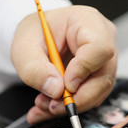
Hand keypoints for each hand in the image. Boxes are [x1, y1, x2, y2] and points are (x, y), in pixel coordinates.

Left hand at [11, 6, 117, 123]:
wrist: (38, 37)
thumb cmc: (35, 33)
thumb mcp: (23, 47)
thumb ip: (35, 69)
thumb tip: (56, 90)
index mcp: (88, 22)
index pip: (100, 48)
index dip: (84, 69)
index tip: (65, 84)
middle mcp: (103, 40)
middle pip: (103, 76)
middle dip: (76, 98)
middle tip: (50, 105)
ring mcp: (104, 59)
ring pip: (99, 92)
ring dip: (71, 104)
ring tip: (44, 104)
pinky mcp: (100, 75)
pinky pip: (92, 97)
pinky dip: (70, 105)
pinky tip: (50, 105)